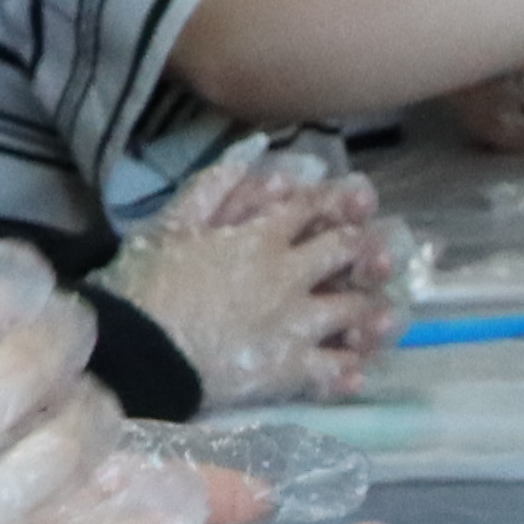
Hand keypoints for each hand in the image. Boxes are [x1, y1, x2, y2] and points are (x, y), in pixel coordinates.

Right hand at [109, 145, 400, 404]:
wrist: (136, 351)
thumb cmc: (145, 283)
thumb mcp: (170, 223)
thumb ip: (213, 187)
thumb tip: (252, 151)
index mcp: (261, 237)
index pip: (311, 208)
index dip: (339, 202)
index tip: (361, 200)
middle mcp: (288, 277)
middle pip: (344, 254)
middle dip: (366, 250)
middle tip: (385, 256)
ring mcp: (294, 325)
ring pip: (351, 313)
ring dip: (372, 313)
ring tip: (387, 317)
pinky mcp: (288, 371)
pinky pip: (330, 371)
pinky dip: (346, 370)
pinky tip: (356, 371)